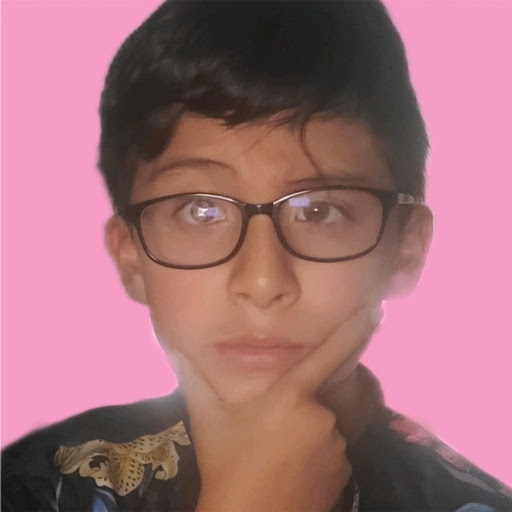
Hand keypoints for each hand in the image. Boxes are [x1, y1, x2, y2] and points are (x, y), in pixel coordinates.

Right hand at [170, 305, 380, 511]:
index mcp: (291, 396)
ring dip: (308, 428)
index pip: (329, 355)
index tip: (374, 311)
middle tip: (270, 431)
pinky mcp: (345, 471)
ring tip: (277, 453)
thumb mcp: (208, 419)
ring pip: (325, 423)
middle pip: (318, 395)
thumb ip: (193, 377)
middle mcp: (322, 416)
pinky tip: (292, 467)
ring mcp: (337, 446)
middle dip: (300, 403)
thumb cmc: (225, 466)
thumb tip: (174, 345)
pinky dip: (317, 450)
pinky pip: (333, 447)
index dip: (354, 331)